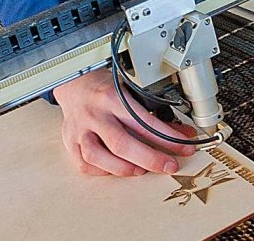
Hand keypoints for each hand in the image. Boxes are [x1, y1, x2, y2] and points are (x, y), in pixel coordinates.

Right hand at [53, 68, 195, 175]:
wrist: (74, 83)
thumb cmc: (104, 88)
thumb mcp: (130, 92)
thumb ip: (153, 115)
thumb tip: (182, 134)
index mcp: (111, 98)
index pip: (143, 121)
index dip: (167, 138)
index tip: (183, 147)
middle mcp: (94, 114)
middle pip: (121, 143)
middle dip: (150, 159)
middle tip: (169, 166)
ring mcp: (80, 129)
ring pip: (98, 156)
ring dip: (123, 168)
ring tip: (141, 170)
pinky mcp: (70, 141)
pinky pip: (84, 164)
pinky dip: (103, 171)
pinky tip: (116, 168)